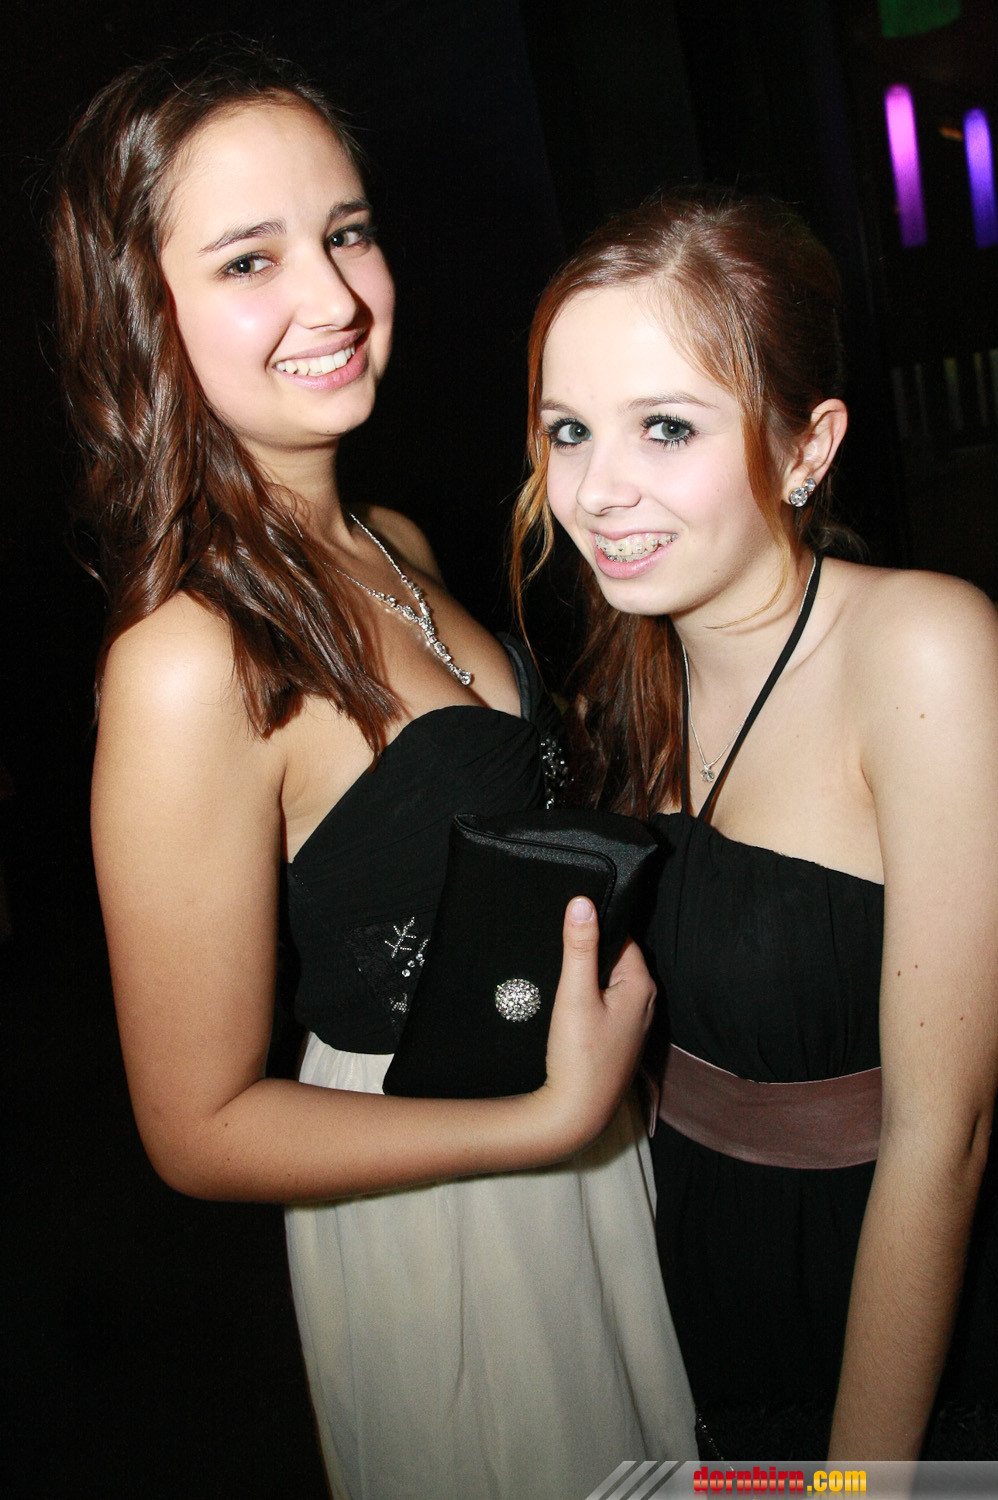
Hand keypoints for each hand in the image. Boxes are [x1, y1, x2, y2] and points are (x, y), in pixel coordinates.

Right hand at [535, 897, 655, 1154]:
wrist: (576, 1113)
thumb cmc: (579, 1055)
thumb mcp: (574, 994)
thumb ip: (579, 947)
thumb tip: (582, 902)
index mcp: (641, 985)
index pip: (622, 937)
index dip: (596, 928)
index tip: (569, 925)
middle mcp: (646, 1001)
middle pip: (616, 959)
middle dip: (591, 952)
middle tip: (559, 949)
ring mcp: (635, 1023)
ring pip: (610, 983)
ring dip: (589, 977)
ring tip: (562, 978)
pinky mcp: (620, 1039)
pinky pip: (607, 1003)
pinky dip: (590, 998)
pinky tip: (569, 1005)